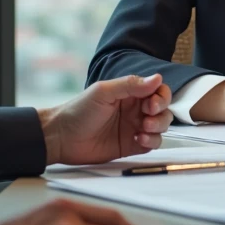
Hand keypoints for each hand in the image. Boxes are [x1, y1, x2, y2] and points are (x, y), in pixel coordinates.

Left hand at [39, 74, 172, 165]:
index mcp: (130, 93)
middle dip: (161, 113)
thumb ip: (130, 85)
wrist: (61, 138)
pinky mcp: (131, 146)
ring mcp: (134, 128)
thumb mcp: (103, 92)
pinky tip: (139, 140)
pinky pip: (152, 144)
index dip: (161, 96)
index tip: (152, 103)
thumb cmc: (78, 111)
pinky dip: (151, 141)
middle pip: (163, 109)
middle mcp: (135, 110)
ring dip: (158, 127)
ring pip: (161, 126)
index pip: (157, 91)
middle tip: (148, 116)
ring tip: (143, 129)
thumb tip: (157, 78)